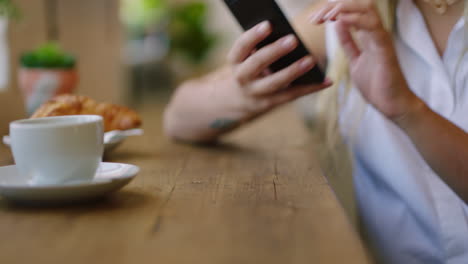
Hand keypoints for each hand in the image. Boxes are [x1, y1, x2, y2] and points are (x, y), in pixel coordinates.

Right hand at [226, 21, 332, 115]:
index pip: (241, 46)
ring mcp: (255, 93)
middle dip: (274, 51)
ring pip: (274, 83)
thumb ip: (261, 47)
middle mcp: (242, 78)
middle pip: (257, 63)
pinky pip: (291, 95)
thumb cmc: (250, 67)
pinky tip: (326, 81)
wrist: (239, 98)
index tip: (269, 25)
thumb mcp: (248, 57)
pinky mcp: (270, 103)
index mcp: (235, 60)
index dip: (253, 36)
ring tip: (310, 60)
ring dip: (293, 72)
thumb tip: (287, 36)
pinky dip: (310, 88)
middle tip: (293, 40)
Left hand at [311, 1, 421, 119]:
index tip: (314, 18)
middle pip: (358, 5)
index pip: (351, 11)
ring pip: (366, 9)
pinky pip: (372, 27)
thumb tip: (338, 25)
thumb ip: (348, 42)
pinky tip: (341, 21)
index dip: (332, 10)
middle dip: (335, 6)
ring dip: (344, 9)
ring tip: (327, 15)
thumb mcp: (355, 60)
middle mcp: (376, 32)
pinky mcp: (385, 49)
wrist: (392, 104)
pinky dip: (355, 20)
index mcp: (368, 34)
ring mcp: (381, 38)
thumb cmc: (376, 84)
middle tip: (317, 16)